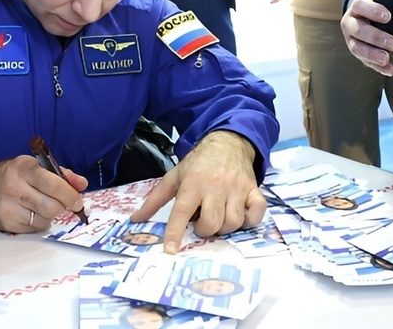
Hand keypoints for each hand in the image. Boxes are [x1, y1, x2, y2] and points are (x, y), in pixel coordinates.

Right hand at [0, 156, 87, 232]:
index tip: (78, 201)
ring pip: (45, 220)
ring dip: (50, 215)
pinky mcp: (6, 224)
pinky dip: (39, 222)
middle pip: (52, 207)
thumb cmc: (14, 175)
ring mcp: (9, 207)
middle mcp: (14, 187)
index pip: (54, 184)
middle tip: (63, 204)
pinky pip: (34, 229)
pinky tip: (32, 213)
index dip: (70, 195)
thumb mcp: (36, 166)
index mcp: (24, 168)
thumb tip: (81, 184)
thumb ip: (62, 174)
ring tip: (44, 205)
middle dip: (63, 207)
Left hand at [130, 131, 265, 253]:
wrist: (227, 143)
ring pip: (233, 222)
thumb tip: (136, 219)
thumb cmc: (198, 163)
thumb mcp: (174, 176)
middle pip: (211, 222)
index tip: (170, 250)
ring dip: (224, 227)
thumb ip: (155, 199)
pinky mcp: (253, 190)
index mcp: (192, 183)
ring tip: (218, 217)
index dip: (175, 233)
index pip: (181, 212)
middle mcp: (215, 187)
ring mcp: (237, 189)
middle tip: (201, 221)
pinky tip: (240, 215)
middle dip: (204, 230)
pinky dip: (249, 221)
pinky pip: (257, 213)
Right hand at [340, 0, 392, 75]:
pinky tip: (389, 70)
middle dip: (374, 37)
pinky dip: (376, 67)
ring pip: (356, 47)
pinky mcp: (356, 52)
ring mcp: (351, 39)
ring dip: (371, 54)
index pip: (360, 6)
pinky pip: (364, 61)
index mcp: (358, 7)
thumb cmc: (379, 10)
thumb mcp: (392, 5)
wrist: (363, 17)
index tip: (387, 16)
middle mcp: (351, 23)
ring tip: (386, 59)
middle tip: (392, 43)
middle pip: (358, 30)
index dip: (372, 10)